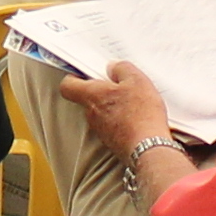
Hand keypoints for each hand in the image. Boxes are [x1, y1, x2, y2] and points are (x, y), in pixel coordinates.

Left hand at [55, 59, 171, 161]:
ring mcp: (100, 130)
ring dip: (112, 106)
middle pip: (87, 98)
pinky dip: (121, 120)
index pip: (67, 86)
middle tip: (118, 85)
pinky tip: (138, 118)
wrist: (148, 148)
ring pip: (100, 113)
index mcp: (92, 96)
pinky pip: (112, 126)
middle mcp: (91, 114)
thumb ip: (122, 69)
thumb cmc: (140, 114)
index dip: (73, 78)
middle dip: (101, 91)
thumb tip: (113, 67)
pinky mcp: (112, 142)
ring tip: (133, 102)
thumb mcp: (137, 81)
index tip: (84, 74)